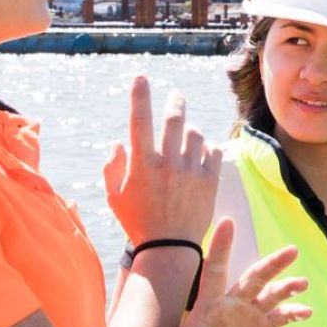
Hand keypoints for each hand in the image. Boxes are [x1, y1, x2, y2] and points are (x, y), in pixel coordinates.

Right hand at [104, 77, 220, 243]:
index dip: (139, 96)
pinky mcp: (210, 180)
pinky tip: (201, 155)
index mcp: (142, 164)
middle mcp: (168, 163)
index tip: (141, 78)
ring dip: (189, 131)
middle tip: (176, 95)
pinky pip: (214, 151)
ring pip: (195, 134)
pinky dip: (207, 149)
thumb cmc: (138, 223)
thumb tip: (118, 143)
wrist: (170, 249)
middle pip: (174, 119)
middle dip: (175, 102)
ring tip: (186, 137)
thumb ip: (112, 167)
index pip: (139, 120)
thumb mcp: (114, 197)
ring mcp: (191, 171)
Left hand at [167, 221, 310, 326]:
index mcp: (209, 306)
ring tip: (303, 283)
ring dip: (288, 287)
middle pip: (254, 278)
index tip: (227, 221)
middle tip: (292, 250)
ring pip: (271, 294)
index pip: (215, 271)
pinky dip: (294, 312)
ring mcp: (248, 315)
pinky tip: (306, 312)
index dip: (221, 247)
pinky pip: (281, 316)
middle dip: (273, 264)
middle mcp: (232, 304)